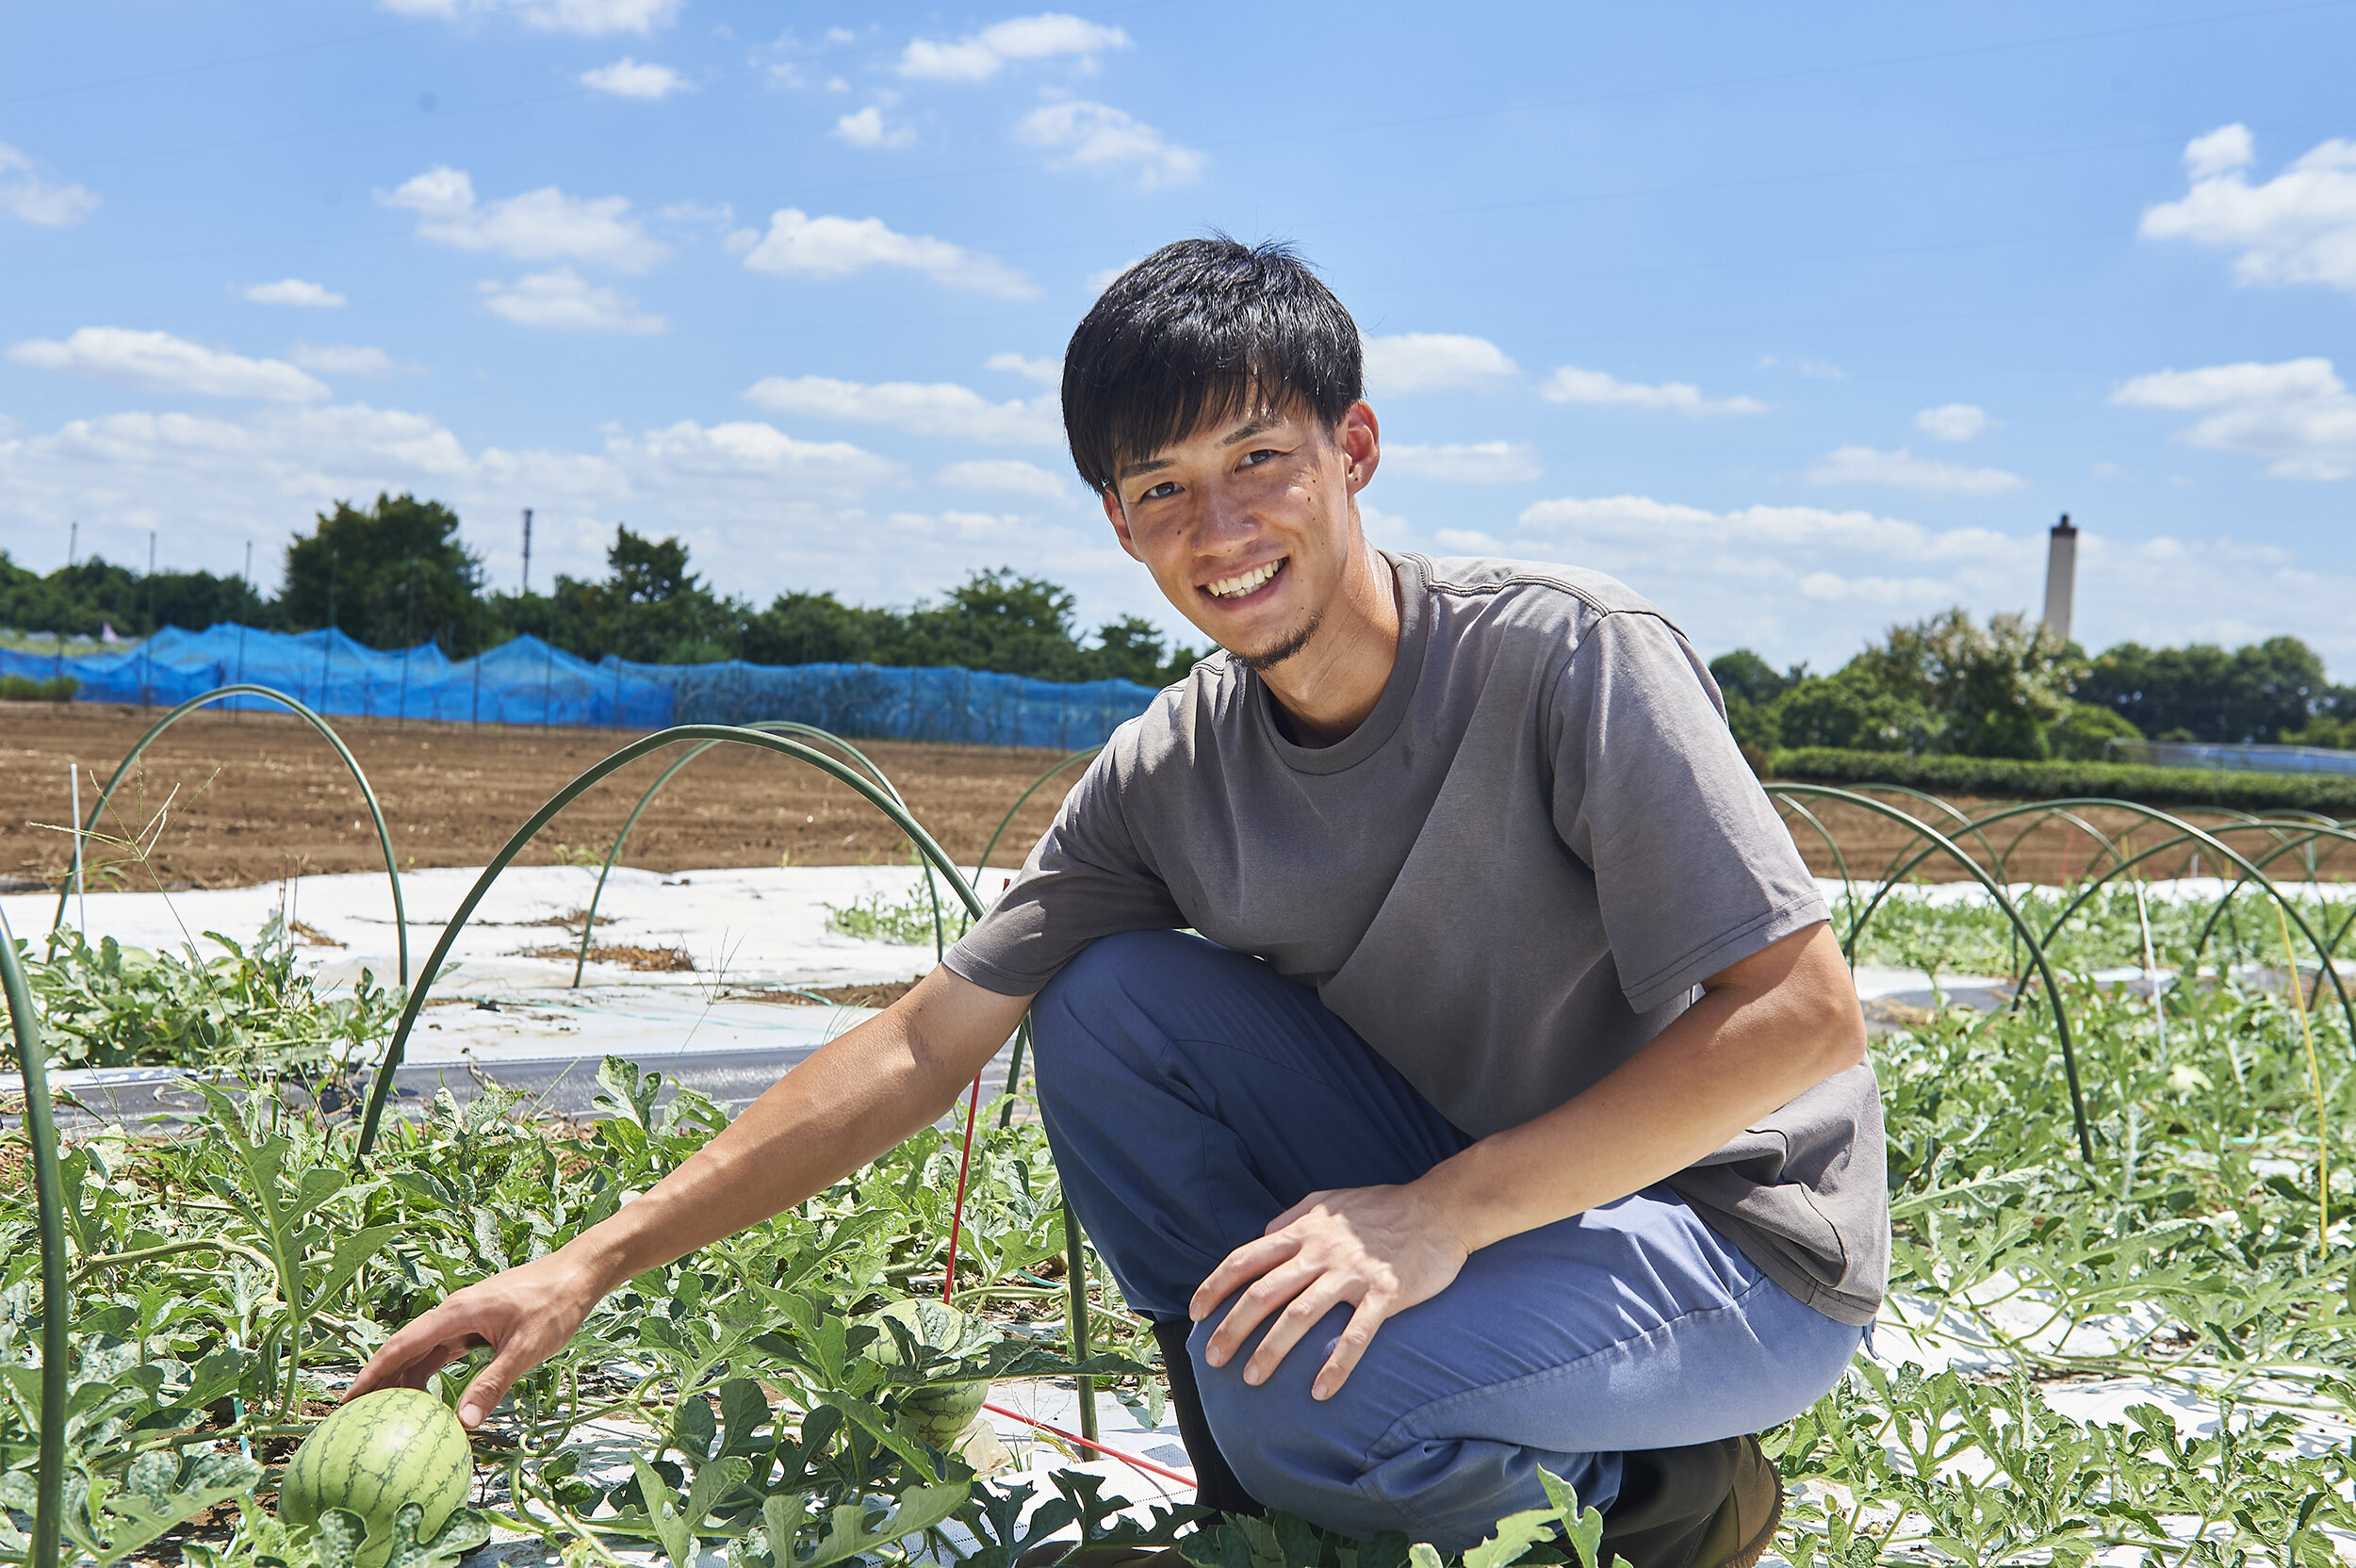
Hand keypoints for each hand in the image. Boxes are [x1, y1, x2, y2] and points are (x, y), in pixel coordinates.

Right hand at [345, 1248, 607, 1427]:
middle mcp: (453, 1312)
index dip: (371, 1374)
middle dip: (378, 1381)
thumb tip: (464, 1423)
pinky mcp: (479, 1323)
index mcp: (456, 1313)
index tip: (346, 1400)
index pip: (400, 1346)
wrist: (579, 1272)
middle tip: (355, 1417)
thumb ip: (493, 1384)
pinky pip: (443, 1350)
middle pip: (404, 1349)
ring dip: (404, 1379)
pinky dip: (429, 1372)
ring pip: (423, 1351)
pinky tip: (425, 1397)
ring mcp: (465, 1317)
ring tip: (383, 1413)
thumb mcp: (525, 1349)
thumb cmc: (555, 1304)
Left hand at [1188, 1183, 1468, 1400]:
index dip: (1216, 1286)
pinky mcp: (1386, 1293)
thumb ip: (1292, 1219)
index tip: (1196, 1312)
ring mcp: (1353, 1273)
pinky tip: (1321, 1390)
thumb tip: (1261, 1237)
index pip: (1246, 1259)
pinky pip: (1357, 1334)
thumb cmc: (1381, 1208)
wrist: (1439, 1208)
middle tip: (1212, 1359)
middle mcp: (1321, 1252)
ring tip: (1251, 1378)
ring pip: (1301, 1315)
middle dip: (1233, 1327)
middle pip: (1264, 1293)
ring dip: (1272, 1349)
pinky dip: (1337, 1363)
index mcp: (1303, 1231)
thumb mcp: (1327, 1202)